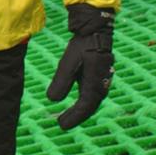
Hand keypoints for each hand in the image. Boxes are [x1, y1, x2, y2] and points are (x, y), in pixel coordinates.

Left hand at [47, 3, 114, 129]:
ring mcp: (103, 79)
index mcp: (94, 84)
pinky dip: (85, 100)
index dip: (73, 118)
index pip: (84, 107)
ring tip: (68, 116)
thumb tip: (52, 100)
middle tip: (62, 124)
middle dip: (76, 116)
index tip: (61, 125)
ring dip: (81, 110)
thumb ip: (61, 82)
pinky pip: (93, 93)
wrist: (96, 29)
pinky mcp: (101, 74)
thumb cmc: (82, 45)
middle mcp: (102, 85)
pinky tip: (78, 101)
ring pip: (92, 100)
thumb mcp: (68, 63)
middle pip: (89, 107)